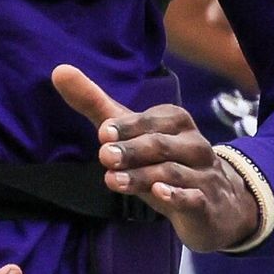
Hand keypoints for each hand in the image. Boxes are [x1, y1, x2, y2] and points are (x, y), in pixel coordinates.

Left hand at [52, 65, 262, 251]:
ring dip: (142, 176)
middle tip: (103, 156)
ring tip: (112, 181)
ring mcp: (202, 174)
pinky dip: (176, 196)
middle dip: (131, 150)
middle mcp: (193, 143)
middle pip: (160, 145)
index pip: (151, 120)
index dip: (127, 126)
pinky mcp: (205, 203)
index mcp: (176, 121)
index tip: (102, 132)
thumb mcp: (131, 134)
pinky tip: (159, 195)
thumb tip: (59, 70)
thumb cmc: (164, 161)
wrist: (214, 202)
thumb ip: (96, 105)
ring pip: (171, 172)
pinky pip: (193, 198)